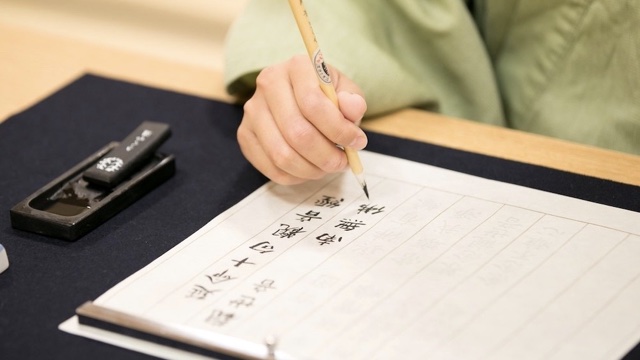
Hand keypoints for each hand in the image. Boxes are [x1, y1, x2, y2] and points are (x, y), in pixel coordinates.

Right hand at [238, 54, 367, 184]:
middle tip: (342, 162)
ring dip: (311, 169)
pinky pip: (270, 167)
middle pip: (297, 133)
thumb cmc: (326, 96)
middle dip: (326, 156)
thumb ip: (353, 101)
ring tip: (327, 166)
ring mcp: (252, 111)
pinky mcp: (245, 134)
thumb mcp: (346, 92)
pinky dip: (294, 177)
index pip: (313, 104)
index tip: (357, 142)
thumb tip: (353, 108)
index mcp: (296, 67)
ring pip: (282, 155)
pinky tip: (309, 169)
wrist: (299, 97)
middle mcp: (268, 85)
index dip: (338, 130)